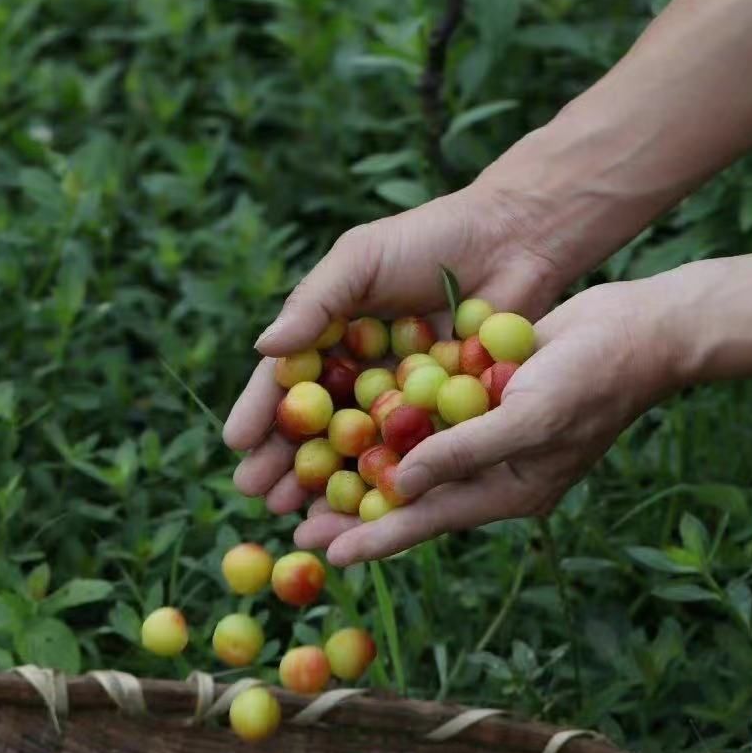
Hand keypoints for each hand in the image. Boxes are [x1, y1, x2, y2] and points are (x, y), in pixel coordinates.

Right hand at [223, 180, 565, 514]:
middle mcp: (358, 376)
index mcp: (330, 339)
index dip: (260, 414)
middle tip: (259, 494)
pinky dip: (386, 484)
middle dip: (282, 463)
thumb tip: (264, 348)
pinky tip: (365, 509)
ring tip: (297, 514)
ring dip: (324, 485)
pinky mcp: (442, 419)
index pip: (286, 383)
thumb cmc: (430, 238)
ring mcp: (399, 402)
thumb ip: (315, 303)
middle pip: (312, 428)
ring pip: (354, 452)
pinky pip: (408, 457)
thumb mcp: (360, 260)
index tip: (238, 444)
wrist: (513, 239)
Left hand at [294, 279, 679, 565]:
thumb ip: (464, 453)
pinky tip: (345, 418)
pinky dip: (387, 423)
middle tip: (292, 526)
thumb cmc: (593, 379)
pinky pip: (425, 418)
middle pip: (408, 498)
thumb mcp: (528, 418)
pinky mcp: (480, 397)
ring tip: (304, 480)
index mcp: (505, 491)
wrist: (640, 329)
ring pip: (410, 460)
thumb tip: (402, 485)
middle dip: (353, 510)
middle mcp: (490, 471)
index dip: (375, 537)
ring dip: (360, 467)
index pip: (427, 521)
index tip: (325, 553)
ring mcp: (484, 435)